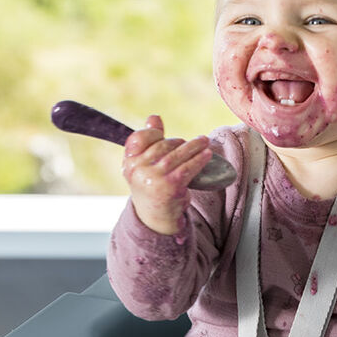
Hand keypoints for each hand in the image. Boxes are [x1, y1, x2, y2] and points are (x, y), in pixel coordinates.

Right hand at [122, 115, 213, 234]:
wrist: (156, 219)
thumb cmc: (152, 187)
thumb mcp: (146, 165)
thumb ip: (150, 142)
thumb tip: (154, 117)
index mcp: (129, 162)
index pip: (137, 138)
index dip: (152, 133)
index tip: (161, 134)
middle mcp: (137, 170)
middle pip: (162, 146)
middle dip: (179, 142)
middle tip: (194, 142)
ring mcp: (153, 179)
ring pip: (177, 155)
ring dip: (194, 147)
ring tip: (205, 142)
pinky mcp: (169, 187)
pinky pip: (187, 168)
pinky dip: (199, 160)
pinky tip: (207, 155)